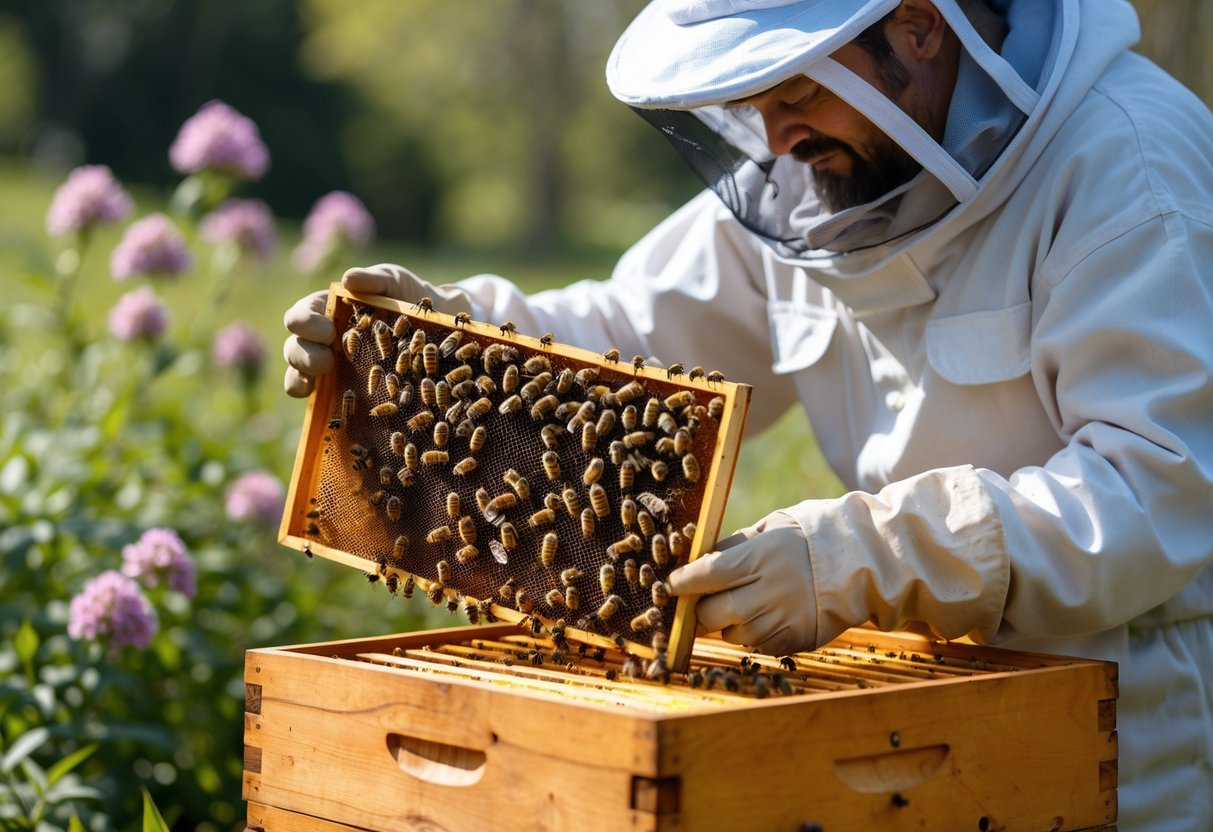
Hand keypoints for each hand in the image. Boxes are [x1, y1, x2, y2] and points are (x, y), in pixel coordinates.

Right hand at [282, 263, 462, 396]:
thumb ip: (374, 279)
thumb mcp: (394, 282)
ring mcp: (332, 367)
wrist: (437, 325)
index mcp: (328, 311)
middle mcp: (323, 340)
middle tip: (326, 361)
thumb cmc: (408, 298)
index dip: (305, 323)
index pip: (301, 315)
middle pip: (295, 347)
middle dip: (303, 355)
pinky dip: (315, 404)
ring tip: (315, 383)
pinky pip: (321, 400)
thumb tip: (348, 279)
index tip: (327, 331)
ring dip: (301, 378)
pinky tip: (322, 407)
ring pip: (299, 374)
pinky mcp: (347, 390)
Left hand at [667, 511, 817, 655]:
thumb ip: (733, 547)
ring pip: (731, 635)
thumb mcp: (769, 529)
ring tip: (749, 603)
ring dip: (730, 623)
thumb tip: (697, 562)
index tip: (670, 586)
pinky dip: (755, 634)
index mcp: (758, 559)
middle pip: (710, 615)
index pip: (705, 576)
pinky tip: (771, 614)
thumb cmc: (807, 539)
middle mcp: (767, 593)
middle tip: (709, 599)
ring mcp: (780, 621)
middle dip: (702, 609)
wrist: (860, 564)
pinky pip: (756, 647)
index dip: (681, 584)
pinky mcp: (793, 642)